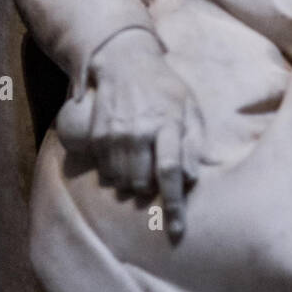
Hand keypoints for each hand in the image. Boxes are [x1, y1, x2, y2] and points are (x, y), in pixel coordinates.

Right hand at [56, 28, 198, 242]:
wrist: (124, 61)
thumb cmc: (163, 87)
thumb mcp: (189, 106)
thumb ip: (193, 141)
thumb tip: (191, 177)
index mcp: (168, 123)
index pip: (170, 170)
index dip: (174, 204)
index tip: (176, 230)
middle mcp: (140, 130)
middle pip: (143, 182)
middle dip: (151, 190)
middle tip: (154, 176)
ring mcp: (115, 133)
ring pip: (123, 181)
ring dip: (133, 183)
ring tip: (140, 164)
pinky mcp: (97, 135)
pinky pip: (106, 172)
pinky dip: (116, 174)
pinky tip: (124, 158)